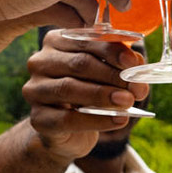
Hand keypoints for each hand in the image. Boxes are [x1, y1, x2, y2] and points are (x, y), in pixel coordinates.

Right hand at [22, 32, 149, 160]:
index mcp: (56, 42)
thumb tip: (136, 65)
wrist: (68, 132)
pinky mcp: (37, 119)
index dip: (112, 51)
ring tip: (128, 102)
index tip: (133, 62)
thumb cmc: (89, 94)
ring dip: (104, 95)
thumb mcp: (104, 74)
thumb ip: (119, 65)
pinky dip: (97, 120)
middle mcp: (40, 62)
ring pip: (70, 88)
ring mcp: (34, 90)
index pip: (86, 40)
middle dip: (112, 75)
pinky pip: (68, 119)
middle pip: (79, 64)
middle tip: (137, 87)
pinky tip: (119, 120)